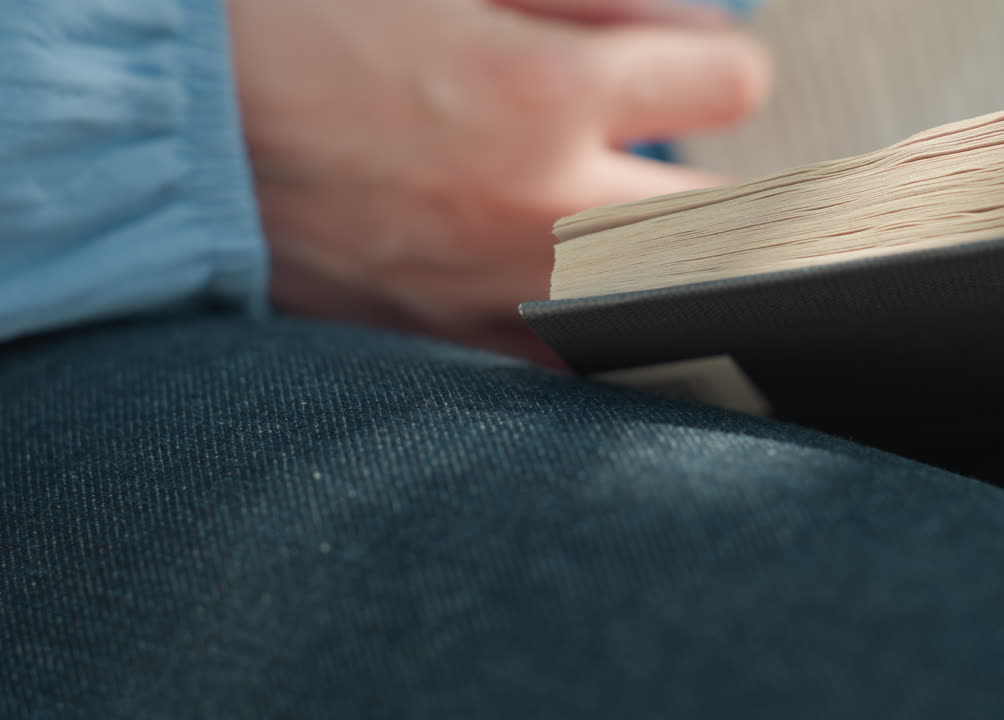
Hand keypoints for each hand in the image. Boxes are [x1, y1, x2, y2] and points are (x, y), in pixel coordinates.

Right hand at [227, 0, 770, 364]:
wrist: (163, 135)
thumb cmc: (296, 25)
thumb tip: (701, 24)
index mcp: (547, 90)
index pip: (728, 84)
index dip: (718, 64)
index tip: (698, 67)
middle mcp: (542, 210)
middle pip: (721, 214)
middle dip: (717, 179)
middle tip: (676, 160)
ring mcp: (500, 293)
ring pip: (664, 299)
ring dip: (671, 260)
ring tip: (641, 228)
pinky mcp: (451, 344)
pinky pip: (569, 364)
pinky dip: (595, 331)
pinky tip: (583, 301)